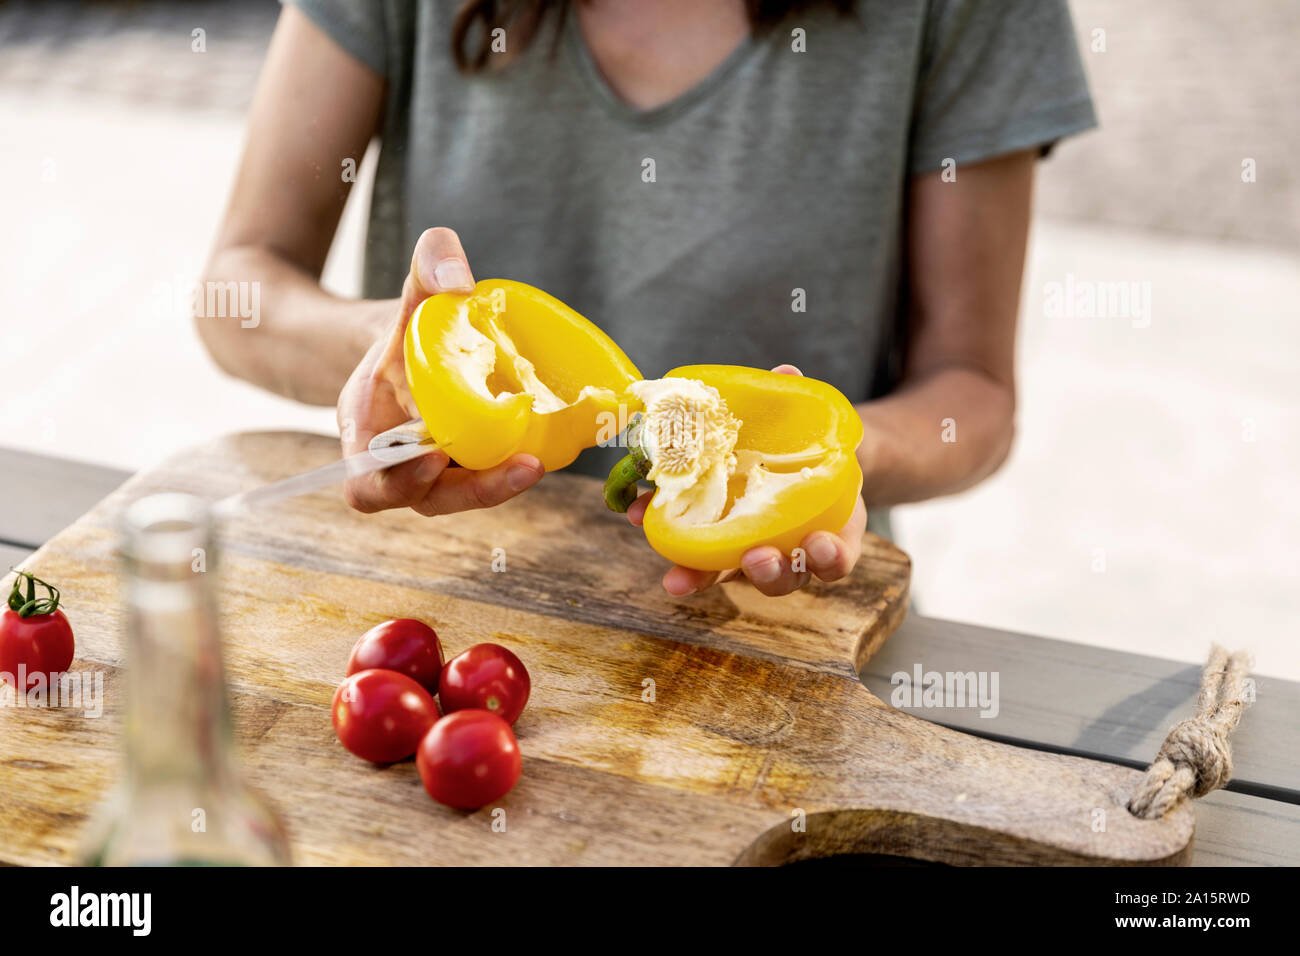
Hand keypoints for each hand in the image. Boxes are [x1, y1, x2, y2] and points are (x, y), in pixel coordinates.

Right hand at [337, 227, 544, 514]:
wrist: (416, 346)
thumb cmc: (405, 326)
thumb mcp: (411, 293)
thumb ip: (427, 266)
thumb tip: (458, 280)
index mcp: (367, 432)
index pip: (367, 484)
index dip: (396, 482)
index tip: (433, 456)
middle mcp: (402, 461)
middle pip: (429, 499)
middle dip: (475, 490)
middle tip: (522, 465)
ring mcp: (440, 470)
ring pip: (466, 494)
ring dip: (501, 485)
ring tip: (537, 461)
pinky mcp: (474, 465)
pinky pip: (491, 475)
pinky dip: (516, 465)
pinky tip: (552, 442)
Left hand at [625, 364, 866, 596]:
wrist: (783, 462)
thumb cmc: (805, 452)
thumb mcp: (813, 431)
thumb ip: (802, 407)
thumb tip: (787, 371)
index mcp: (826, 531)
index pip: (833, 558)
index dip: (829, 557)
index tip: (821, 543)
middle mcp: (786, 554)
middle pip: (779, 578)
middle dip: (768, 573)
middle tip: (756, 558)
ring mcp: (745, 553)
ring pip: (730, 574)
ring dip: (704, 574)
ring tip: (679, 575)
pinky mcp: (708, 542)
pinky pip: (689, 549)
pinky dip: (665, 537)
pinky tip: (639, 517)